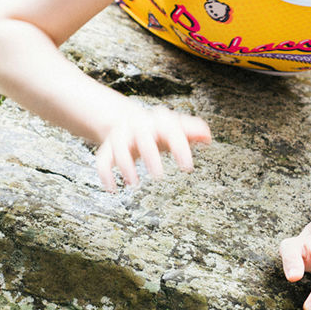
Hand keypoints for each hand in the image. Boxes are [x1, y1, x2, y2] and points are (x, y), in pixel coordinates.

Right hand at [94, 102, 211, 189]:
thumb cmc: (157, 130)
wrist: (125, 120)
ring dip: (126, 167)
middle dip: (150, 156)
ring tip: (134, 184)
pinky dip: (105, 175)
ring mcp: (121, 138)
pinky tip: (112, 189)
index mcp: (158, 123)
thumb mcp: (174, 128)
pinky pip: (102, 160)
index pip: (171, 132)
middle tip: (159, 177)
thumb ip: (191, 131)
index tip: (188, 168)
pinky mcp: (107, 149)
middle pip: (143, 139)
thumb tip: (208, 137)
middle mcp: (138, 128)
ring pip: (119, 150)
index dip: (180, 149)